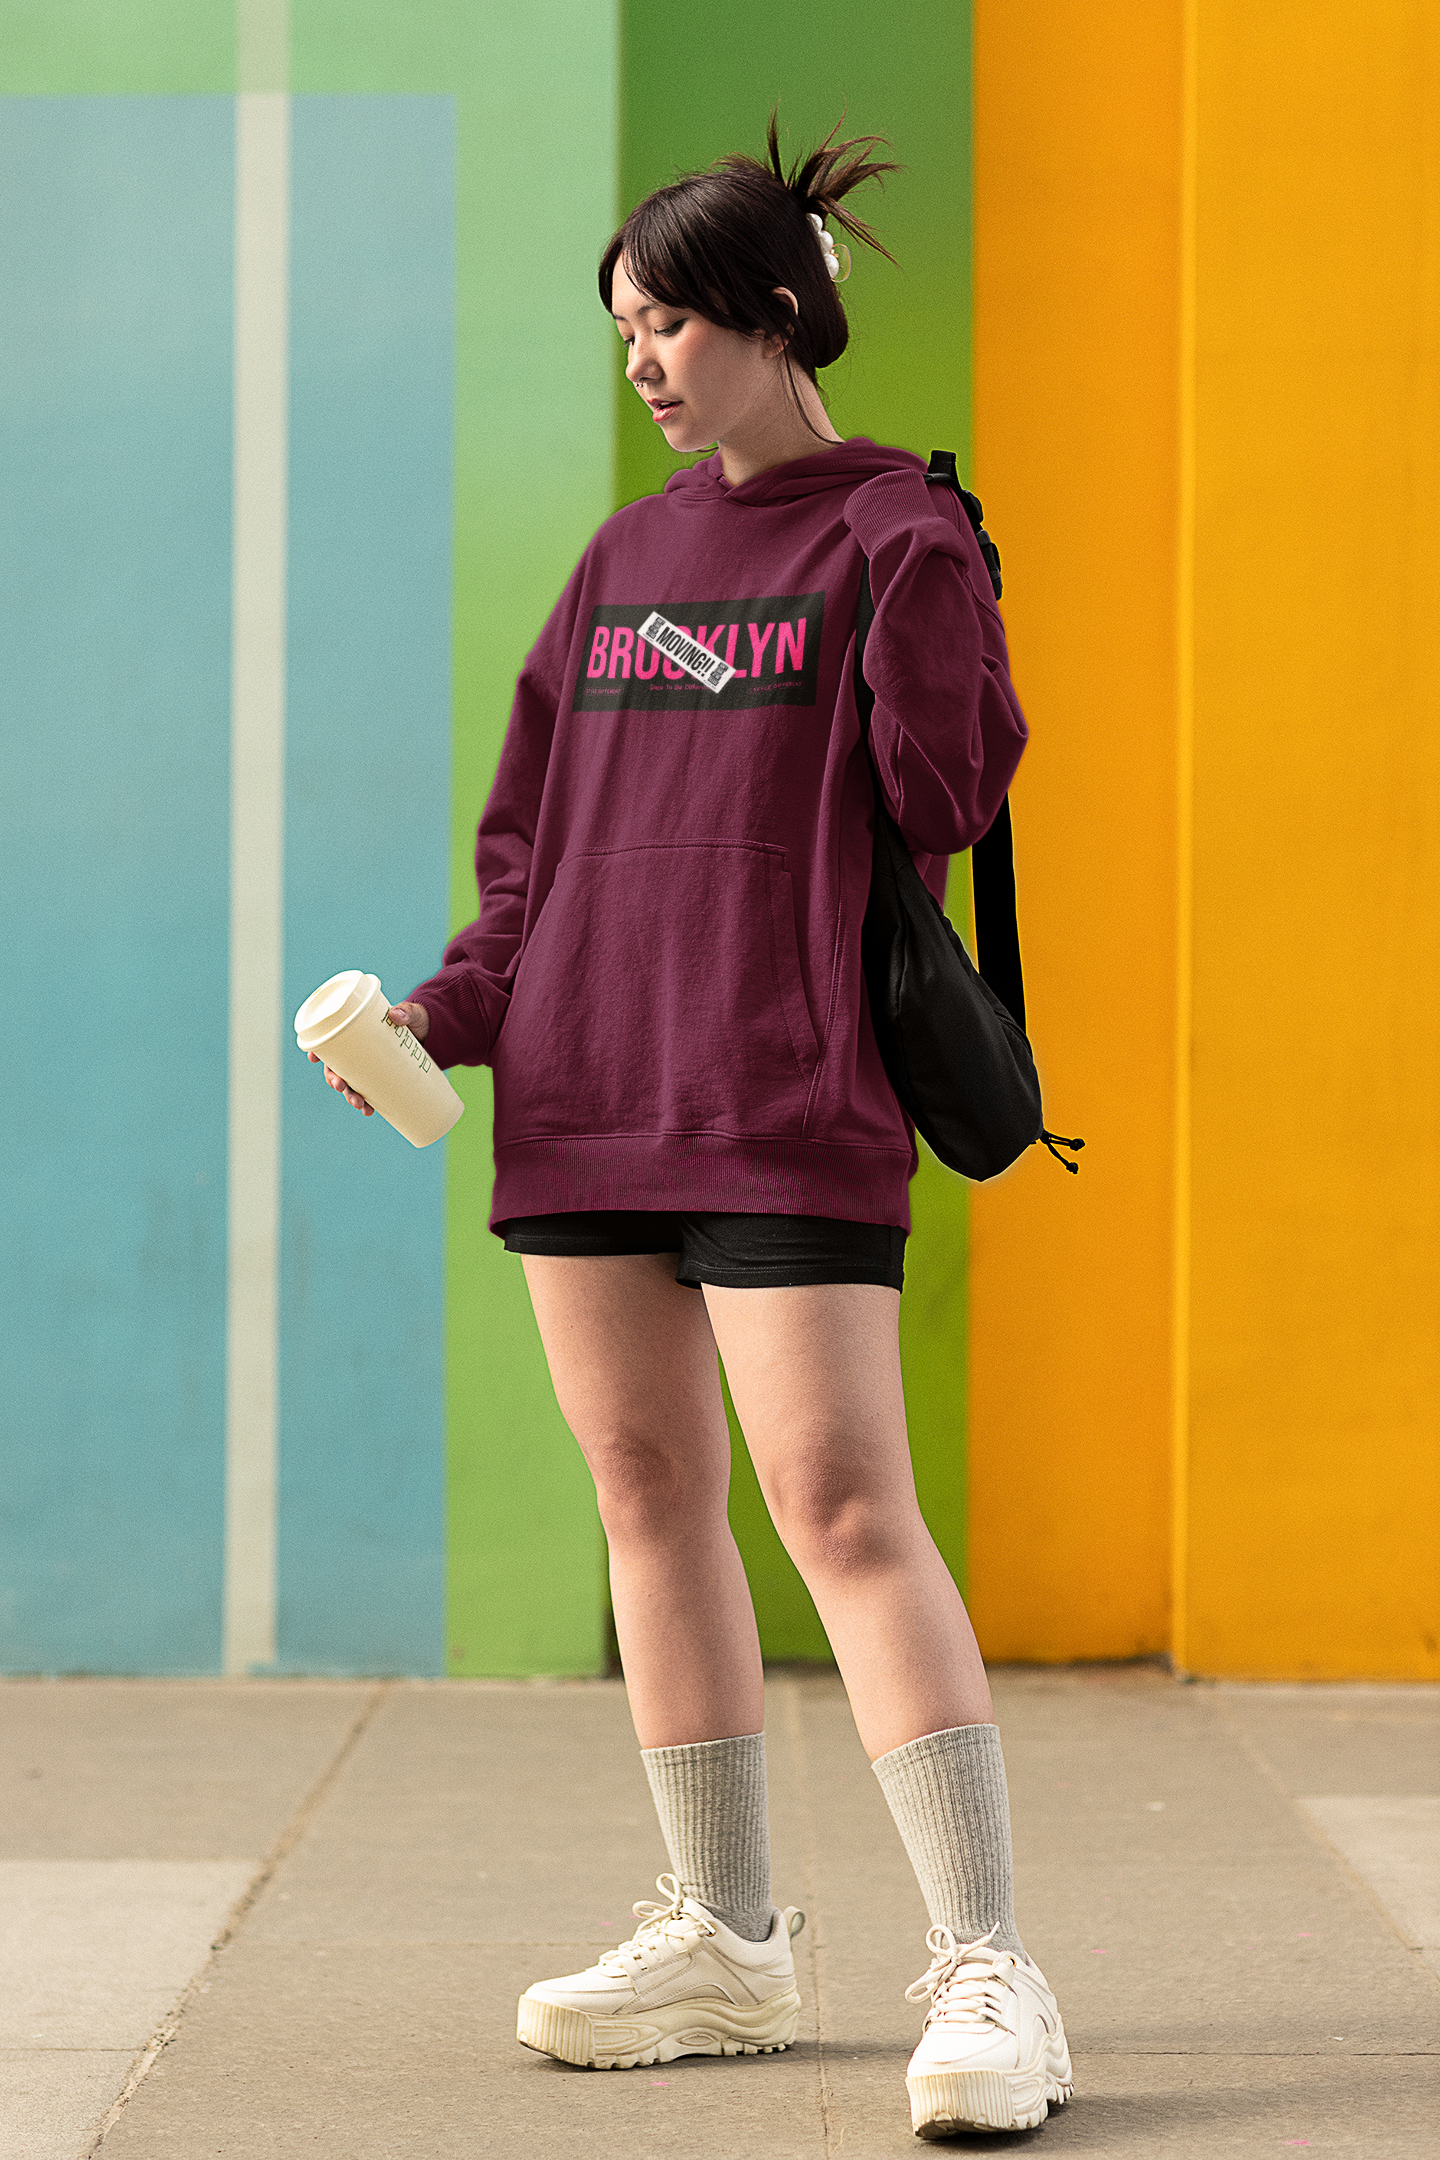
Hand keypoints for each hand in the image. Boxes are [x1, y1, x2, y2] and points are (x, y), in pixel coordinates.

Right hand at [308, 1000, 429, 1114]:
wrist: (434, 1034)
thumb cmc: (416, 1019)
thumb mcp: (412, 1014)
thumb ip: (407, 1012)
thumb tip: (397, 1015)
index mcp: (359, 1033)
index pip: (332, 1041)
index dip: (318, 1050)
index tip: (312, 1058)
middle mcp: (360, 1051)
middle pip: (337, 1067)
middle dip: (333, 1079)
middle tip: (340, 1086)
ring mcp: (371, 1066)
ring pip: (351, 1083)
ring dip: (349, 1096)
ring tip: (358, 1104)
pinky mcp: (383, 1077)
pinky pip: (370, 1093)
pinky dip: (367, 1103)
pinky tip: (369, 1111)